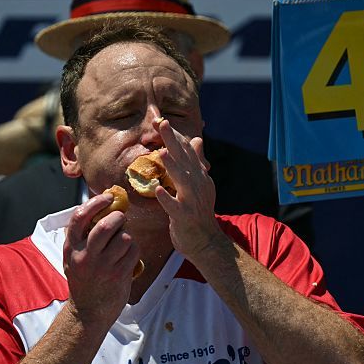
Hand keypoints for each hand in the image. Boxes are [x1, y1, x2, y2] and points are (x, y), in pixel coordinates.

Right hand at [62, 192, 138, 326]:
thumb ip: (82, 235)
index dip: (96, 203)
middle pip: (107, 225)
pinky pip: (133, 251)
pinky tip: (127, 257)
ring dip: (127, 236)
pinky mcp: (118, 275)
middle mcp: (85, 256)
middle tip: (120, 220)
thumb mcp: (73, 257)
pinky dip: (134, 250)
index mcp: (71, 247)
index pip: (79, 217)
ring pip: (124, 237)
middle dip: (118, 217)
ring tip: (122, 244)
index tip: (108, 197)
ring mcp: (102, 266)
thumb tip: (101, 206)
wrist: (88, 312)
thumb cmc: (84, 279)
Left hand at [152, 117, 221, 259]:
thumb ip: (196, 162)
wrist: (206, 241)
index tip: (162, 121)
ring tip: (162, 152)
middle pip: (184, 159)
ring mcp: (192, 201)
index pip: (187, 151)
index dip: (175, 136)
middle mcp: (198, 185)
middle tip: (162, 124)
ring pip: (182, 180)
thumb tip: (196, 140)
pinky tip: (157, 190)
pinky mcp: (185, 217)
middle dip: (173, 141)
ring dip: (172, 166)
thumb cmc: (198, 212)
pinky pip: (175, 207)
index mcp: (199, 176)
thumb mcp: (200, 184)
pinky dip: (167, 198)